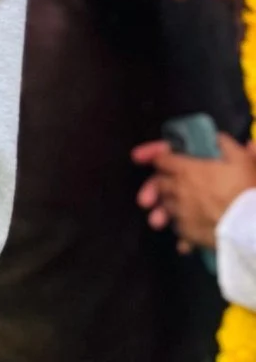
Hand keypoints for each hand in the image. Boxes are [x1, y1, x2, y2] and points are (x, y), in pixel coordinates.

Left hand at [133, 135, 255, 249]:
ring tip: (159, 218)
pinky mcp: (189, 234)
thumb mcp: (242, 160)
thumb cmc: (246, 190)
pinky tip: (181, 242)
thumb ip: (227, 145)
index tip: (137, 157)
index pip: (161, 159)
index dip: (152, 155)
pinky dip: (180, 234)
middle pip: (158, 185)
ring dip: (163, 210)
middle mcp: (178, 190)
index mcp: (186, 169)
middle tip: (148, 196)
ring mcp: (182, 213)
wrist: (253, 228)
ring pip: (165, 208)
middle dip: (153, 187)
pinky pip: (179, 232)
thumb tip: (217, 137)